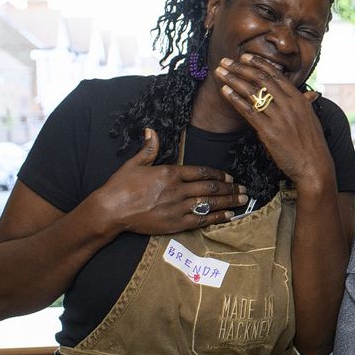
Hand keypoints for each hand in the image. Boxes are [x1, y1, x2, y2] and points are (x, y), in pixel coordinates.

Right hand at [91, 128, 246, 234]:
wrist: (111, 210)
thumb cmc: (120, 186)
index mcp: (170, 173)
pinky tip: (229, 216)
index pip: (201, 171)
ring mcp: (178, 207)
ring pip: (209, 203)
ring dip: (228, 201)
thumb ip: (149, 148)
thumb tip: (151, 131)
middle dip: (229, 188)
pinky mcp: (175, 223)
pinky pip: (201, 220)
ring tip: (242, 200)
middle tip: (243, 189)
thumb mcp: (134, 163)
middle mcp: (178, 189)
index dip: (218, 174)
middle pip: (210, 187)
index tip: (229, 176)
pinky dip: (217, 217)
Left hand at [215, 54, 333, 188]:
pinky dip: (235, 99)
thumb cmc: (312, 145)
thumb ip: (304, 104)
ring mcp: (279, 117)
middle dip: (240, 67)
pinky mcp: (270, 131)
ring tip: (220, 72)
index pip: (276, 74)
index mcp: (299, 99)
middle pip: (261, 79)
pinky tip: (225, 92)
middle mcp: (289, 104)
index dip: (258, 63)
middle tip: (225, 61)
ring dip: (233, 79)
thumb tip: (306, 94)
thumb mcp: (311, 119)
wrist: (315, 167)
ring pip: (252, 92)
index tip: (244, 57)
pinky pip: (249, 110)